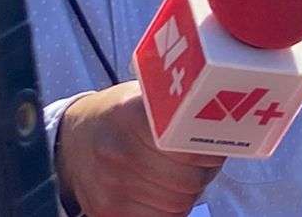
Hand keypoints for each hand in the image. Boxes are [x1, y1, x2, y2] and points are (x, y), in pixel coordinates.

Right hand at [56, 81, 225, 215]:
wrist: (72, 141)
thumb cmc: (120, 117)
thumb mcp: (146, 97)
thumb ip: (180, 106)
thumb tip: (228, 119)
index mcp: (131, 114)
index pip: (189, 145)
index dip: (209, 150)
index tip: (211, 145)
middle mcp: (118, 150)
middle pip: (188, 179)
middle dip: (202, 173)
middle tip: (198, 162)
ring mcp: (111, 185)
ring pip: (178, 203)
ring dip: (188, 192)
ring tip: (178, 174)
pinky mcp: (107, 211)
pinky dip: (170, 209)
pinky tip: (163, 191)